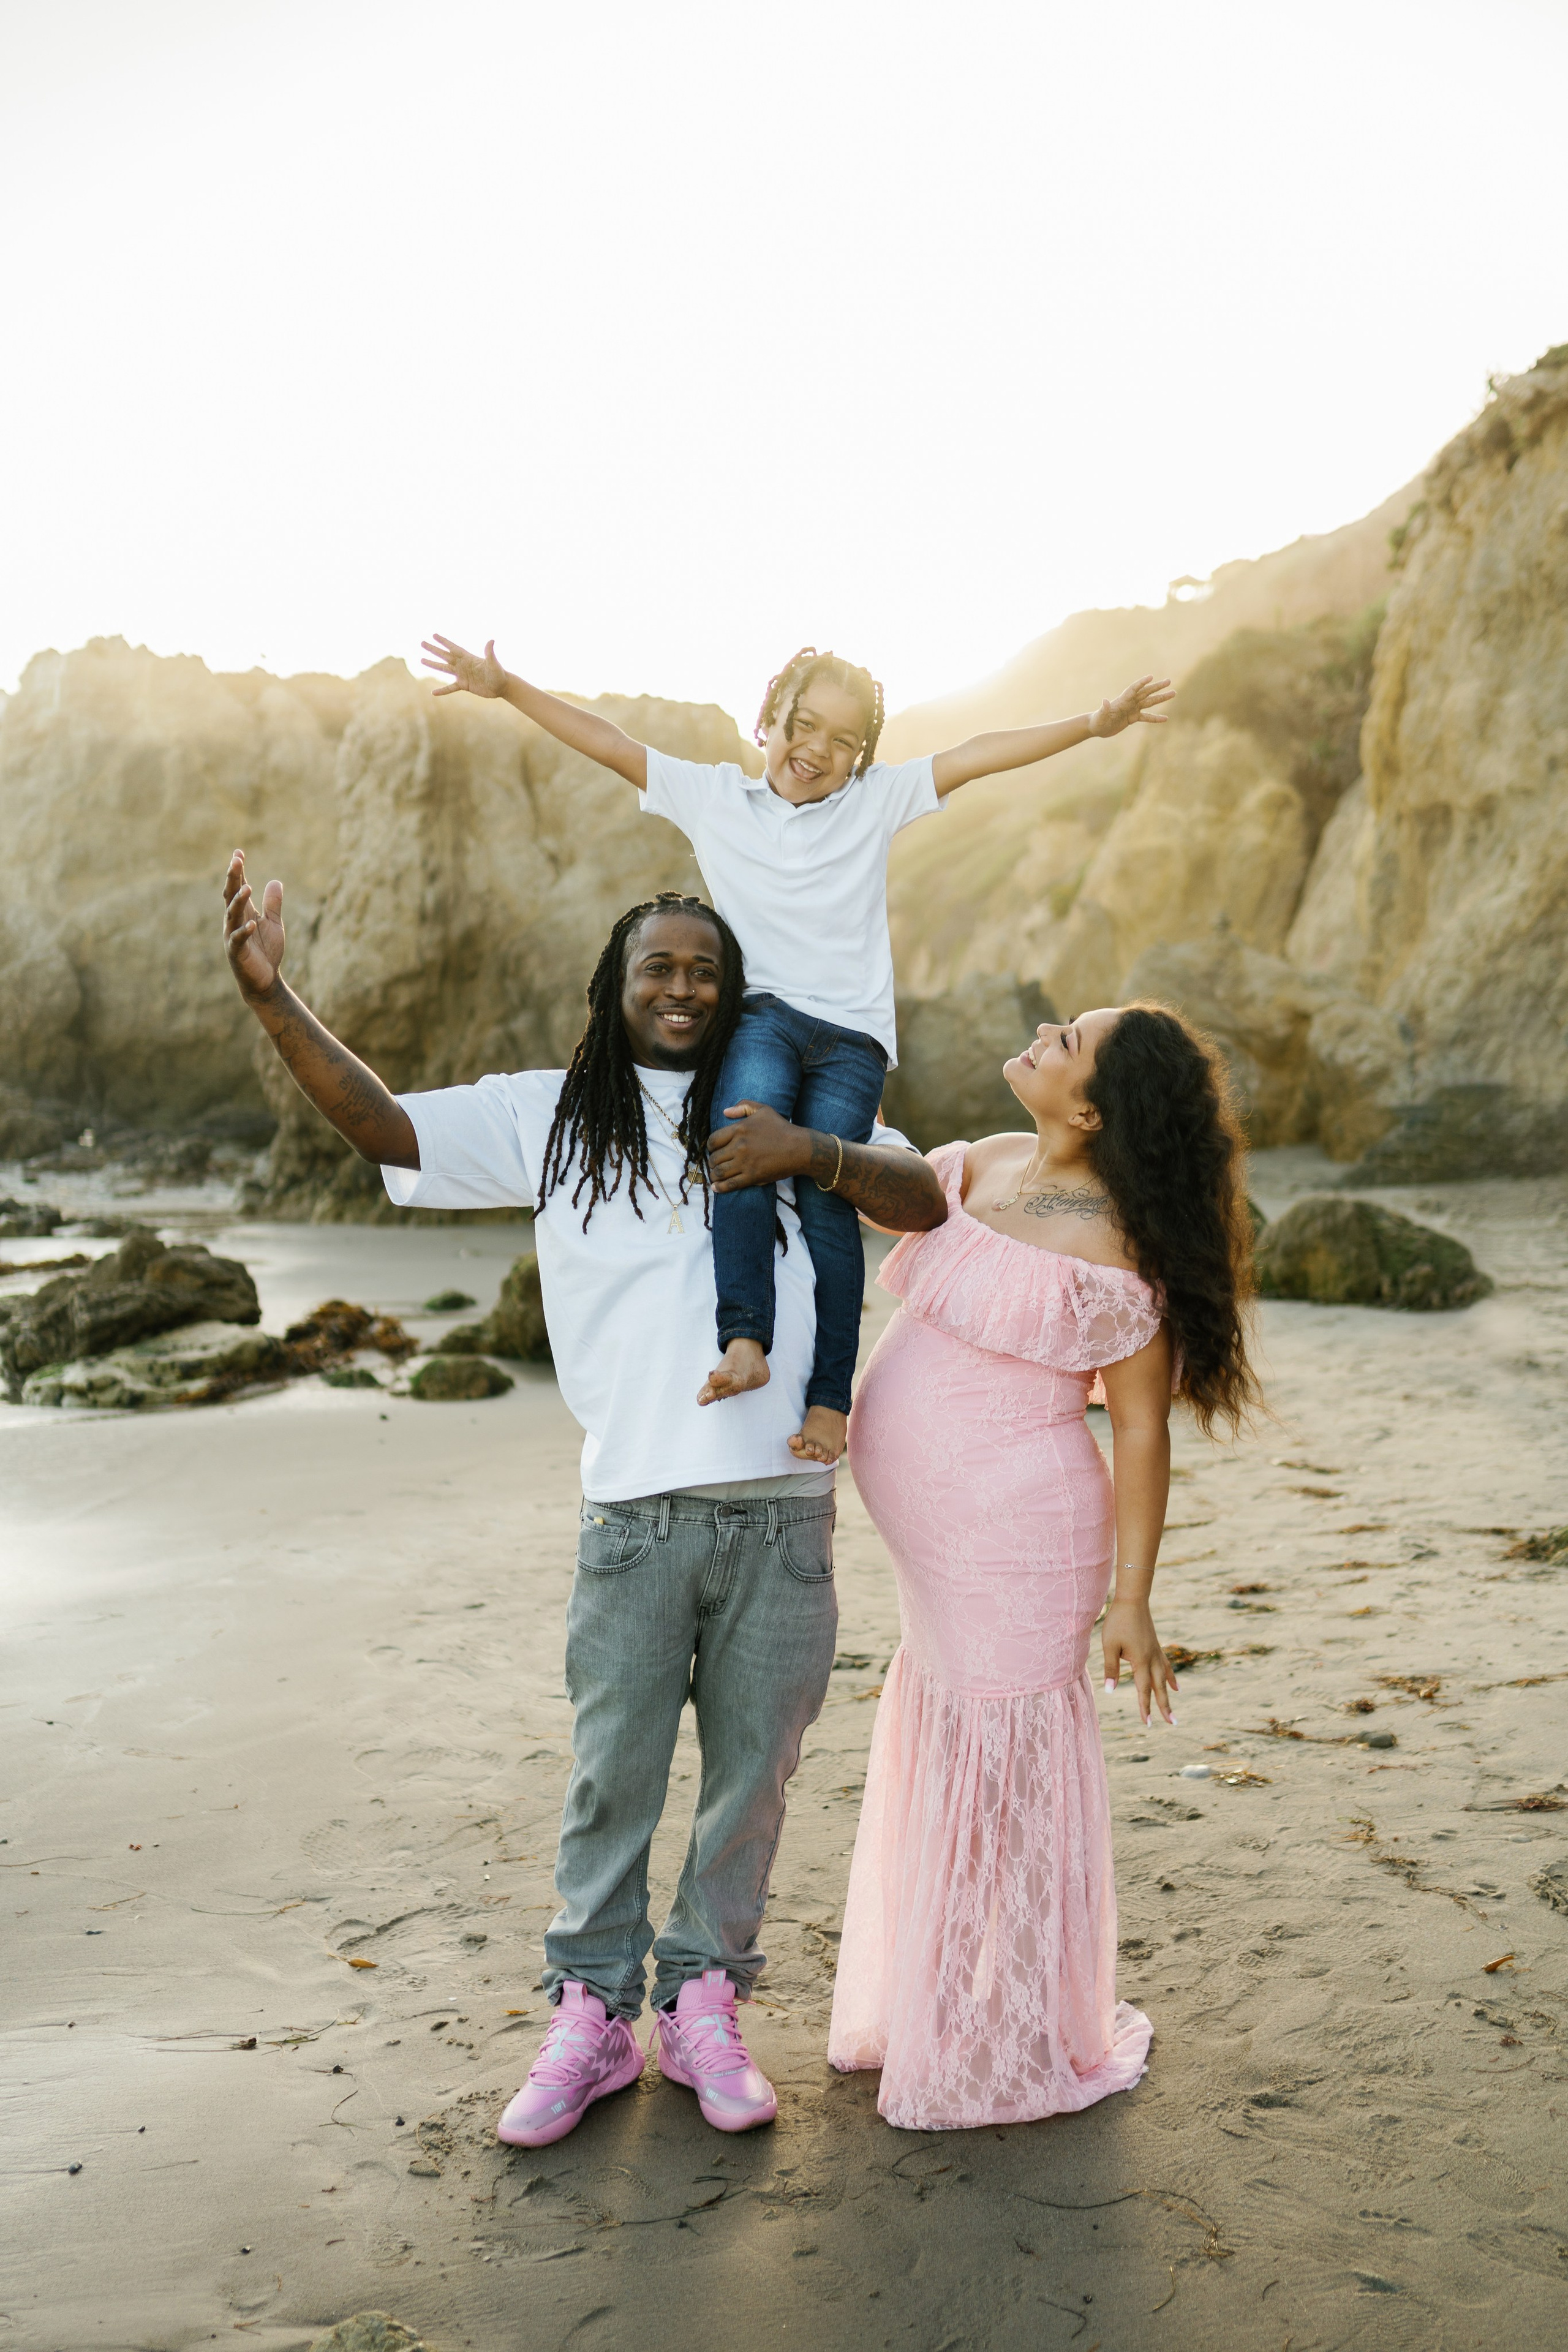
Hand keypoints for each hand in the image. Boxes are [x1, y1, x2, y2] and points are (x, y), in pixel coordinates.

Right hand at [223, 849, 284, 998]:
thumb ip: (272, 904)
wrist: (265, 980)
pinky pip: (238, 940)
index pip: (237, 887)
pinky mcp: (237, 953)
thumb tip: (276, 881)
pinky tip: (252, 924)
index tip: (238, 853)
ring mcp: (233, 936)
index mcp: (242, 912)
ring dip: (239, 901)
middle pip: (231, 895)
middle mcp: (234, 921)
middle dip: (233, 878)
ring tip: (247, 887)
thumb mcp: (273, 923)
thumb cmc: (266, 951)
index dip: (238, 871)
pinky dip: (244, 932)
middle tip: (236, 861)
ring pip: (233, 914)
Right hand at [421, 633, 507, 698]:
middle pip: (444, 656)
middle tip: (422, 643)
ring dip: (433, 664)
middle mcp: (463, 665)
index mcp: (468, 658)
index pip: (453, 648)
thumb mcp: (493, 663)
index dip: (443, 641)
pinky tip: (433, 693)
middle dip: (433, 649)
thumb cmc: (499, 673)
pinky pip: (450, 688)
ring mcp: (462, 675)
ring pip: (444, 669)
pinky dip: (442, 690)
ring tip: (422, 660)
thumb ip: (489, 652)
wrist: (501, 687)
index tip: (434, 635)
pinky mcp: (464, 685)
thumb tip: (491, 640)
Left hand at [707, 1102, 810, 1191]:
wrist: (800, 1148)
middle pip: (714, 1158)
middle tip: (715, 1163)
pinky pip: (731, 1184)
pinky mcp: (752, 1176)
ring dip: (714, 1175)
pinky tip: (716, 1187)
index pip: (713, 1140)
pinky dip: (721, 1187)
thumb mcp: (764, 1110)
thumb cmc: (782, 1128)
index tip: (713, 1149)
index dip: (710, 1146)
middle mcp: (739, 1146)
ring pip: (720, 1172)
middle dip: (712, 1162)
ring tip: (715, 1175)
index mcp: (739, 1129)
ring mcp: (745, 1163)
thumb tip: (725, 1112)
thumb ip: (743, 1106)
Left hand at [1087, 676, 1172, 737]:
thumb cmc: (1097, 721)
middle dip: (1157, 687)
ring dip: (1161, 698)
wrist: (1096, 728)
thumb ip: (1104, 708)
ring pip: (1150, 702)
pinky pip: (1147, 717)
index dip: (1141, 683)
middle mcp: (1129, 702)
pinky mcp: (1133, 718)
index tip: (1151, 677)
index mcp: (1122, 700)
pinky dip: (1156, 718)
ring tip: (1173, 693)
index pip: (1134, 689)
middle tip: (1169, 681)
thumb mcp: (1100, 716)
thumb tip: (1105, 700)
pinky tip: (1165, 719)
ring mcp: (1132, 709)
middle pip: (1146, 692)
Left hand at [1101, 1597, 1178, 1727]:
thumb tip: (1110, 1690)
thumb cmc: (1118, 1621)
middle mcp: (1152, 1659)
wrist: (1132, 1600)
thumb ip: (1111, 1668)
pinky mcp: (1155, 1646)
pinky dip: (1170, 1678)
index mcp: (1140, 1661)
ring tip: (1173, 1708)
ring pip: (1164, 1679)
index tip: (1147, 1723)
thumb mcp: (1109, 1645)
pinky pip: (1166, 1666)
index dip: (1144, 1707)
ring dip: (1168, 1695)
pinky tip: (1175, 1685)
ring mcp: (1155, 1652)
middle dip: (1164, 1707)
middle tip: (1172, 1723)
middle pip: (1159, 1688)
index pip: (1143, 1689)